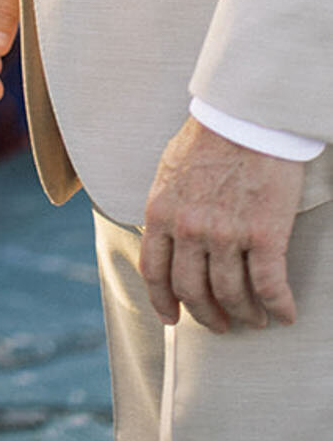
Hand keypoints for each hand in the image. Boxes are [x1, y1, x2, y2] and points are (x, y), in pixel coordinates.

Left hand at [140, 118, 303, 332]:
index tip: (173, 318)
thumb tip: (165, 237)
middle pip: (193, 291)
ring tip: (256, 318)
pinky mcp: (264, 234)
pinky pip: (270, 286)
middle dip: (207, 316)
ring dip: (246, 314)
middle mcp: (189, 228)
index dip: (163, 301)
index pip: (154, 271)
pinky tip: (285, 313)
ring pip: (232, 295)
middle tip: (221, 324)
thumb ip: (166, 208)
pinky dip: (279, 307)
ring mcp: (227, 233)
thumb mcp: (169, 171)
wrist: (246, 116)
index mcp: (161, 211)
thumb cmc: (210, 138)